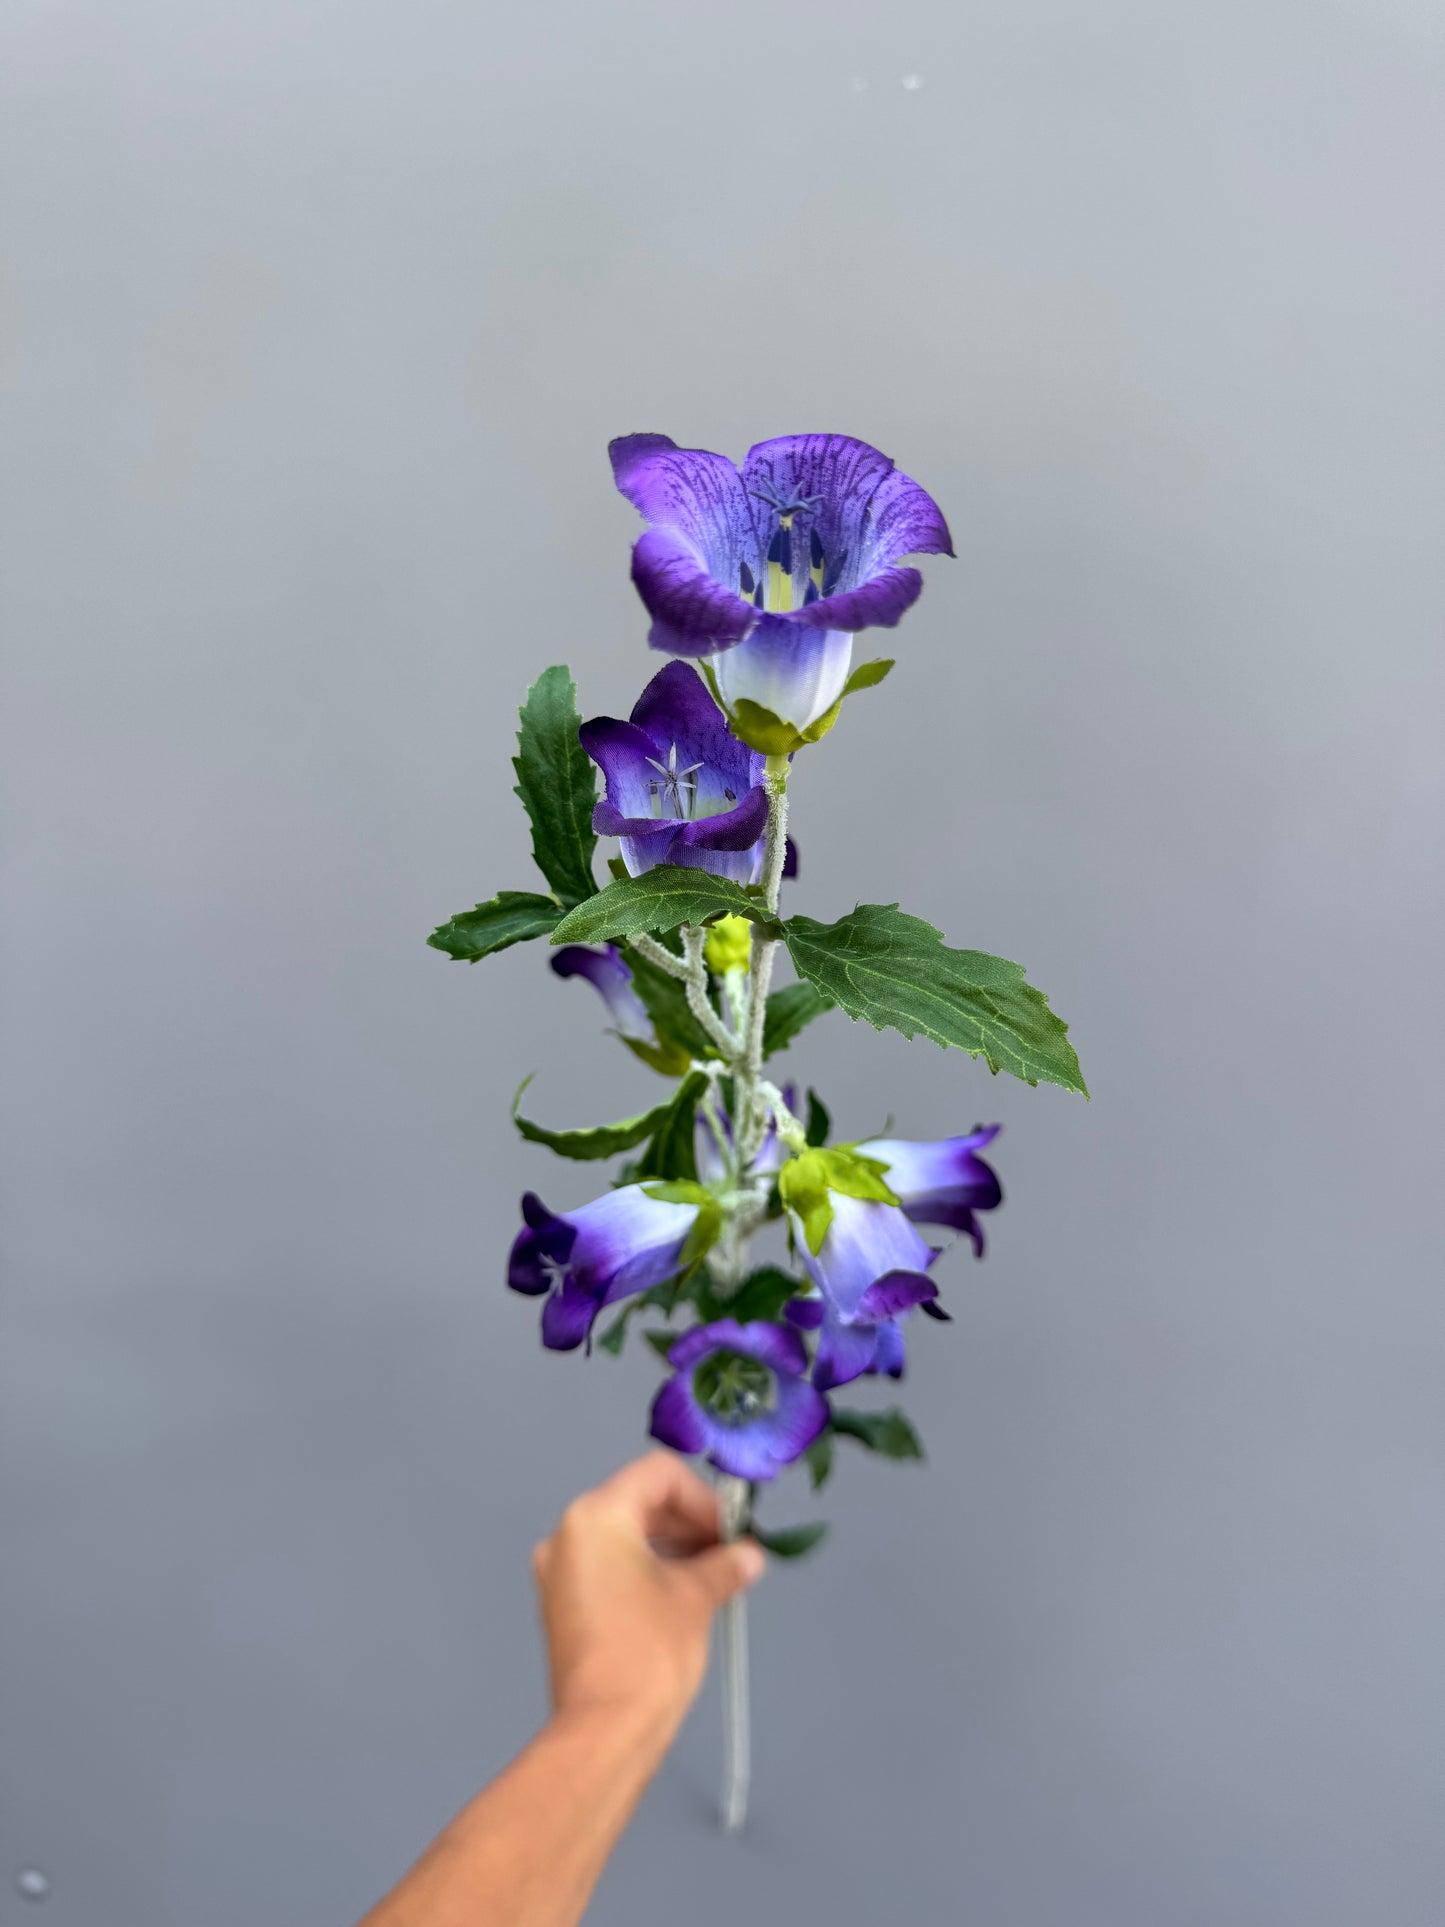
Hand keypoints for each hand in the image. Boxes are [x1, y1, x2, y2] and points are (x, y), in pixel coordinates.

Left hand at [532, 1451, 765, 1741]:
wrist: (605, 1730)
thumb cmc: (649, 1652)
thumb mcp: (695, 1597)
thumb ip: (725, 1565)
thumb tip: (749, 1556)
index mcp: (596, 1517)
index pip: (658, 1475)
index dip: (703, 1497)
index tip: (731, 1531)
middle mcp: (568, 1534)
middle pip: (639, 1502)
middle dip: (689, 1524)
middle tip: (729, 1553)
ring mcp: (559, 1572)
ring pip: (624, 1537)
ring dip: (671, 1548)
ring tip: (712, 1578)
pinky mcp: (562, 1606)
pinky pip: (609, 1568)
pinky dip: (646, 1571)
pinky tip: (681, 1597)